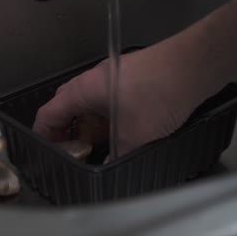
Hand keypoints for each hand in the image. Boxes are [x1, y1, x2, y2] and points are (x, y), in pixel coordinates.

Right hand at [33, 38, 228, 157]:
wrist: (193, 67)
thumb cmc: (159, 92)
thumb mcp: (133, 136)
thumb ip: (115, 157)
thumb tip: (108, 169)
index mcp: (83, 90)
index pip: (48, 113)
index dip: (44, 136)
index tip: (45, 152)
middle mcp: (92, 81)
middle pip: (67, 109)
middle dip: (68, 134)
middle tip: (74, 154)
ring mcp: (111, 78)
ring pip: (90, 107)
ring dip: (91, 128)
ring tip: (98, 149)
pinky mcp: (128, 80)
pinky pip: (108, 103)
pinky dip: (107, 120)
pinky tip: (119, 135)